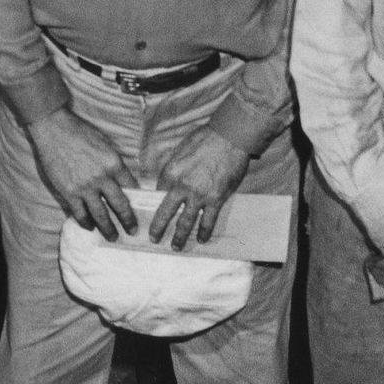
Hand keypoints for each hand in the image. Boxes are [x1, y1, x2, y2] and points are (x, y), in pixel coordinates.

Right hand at [25, 108, 138, 238]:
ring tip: (113, 236)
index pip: (132, 186)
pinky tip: (89, 226)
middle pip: (120, 205)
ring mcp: (85, 188)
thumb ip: (114, 162)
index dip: (137, 199)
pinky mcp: (69, 193)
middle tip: (132, 231)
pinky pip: (80, 214)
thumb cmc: (79, 132)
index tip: (140, 209)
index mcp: (114, 163)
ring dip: (108, 229)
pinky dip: (86, 223)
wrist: (53, 128)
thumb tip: (122, 180)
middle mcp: (102, 178)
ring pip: (101, 215)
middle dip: (128, 221)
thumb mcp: (105, 143)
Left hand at [146, 125, 252, 248]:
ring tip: (177, 246)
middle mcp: (182, 187)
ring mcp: (199, 196)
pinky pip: (208, 221)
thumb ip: (174, 167)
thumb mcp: (181, 150)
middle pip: (166, 213)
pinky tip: (202, 239)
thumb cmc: (205, 139)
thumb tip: (168, 180)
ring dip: (180, 237)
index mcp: (170, 173)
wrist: (229, 137)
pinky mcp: (216, 200)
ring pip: (186, 222)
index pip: (158, 194)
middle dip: (159, 228)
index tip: (154, 213)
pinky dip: (205, 232)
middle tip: (155, 239)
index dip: (156, 204)